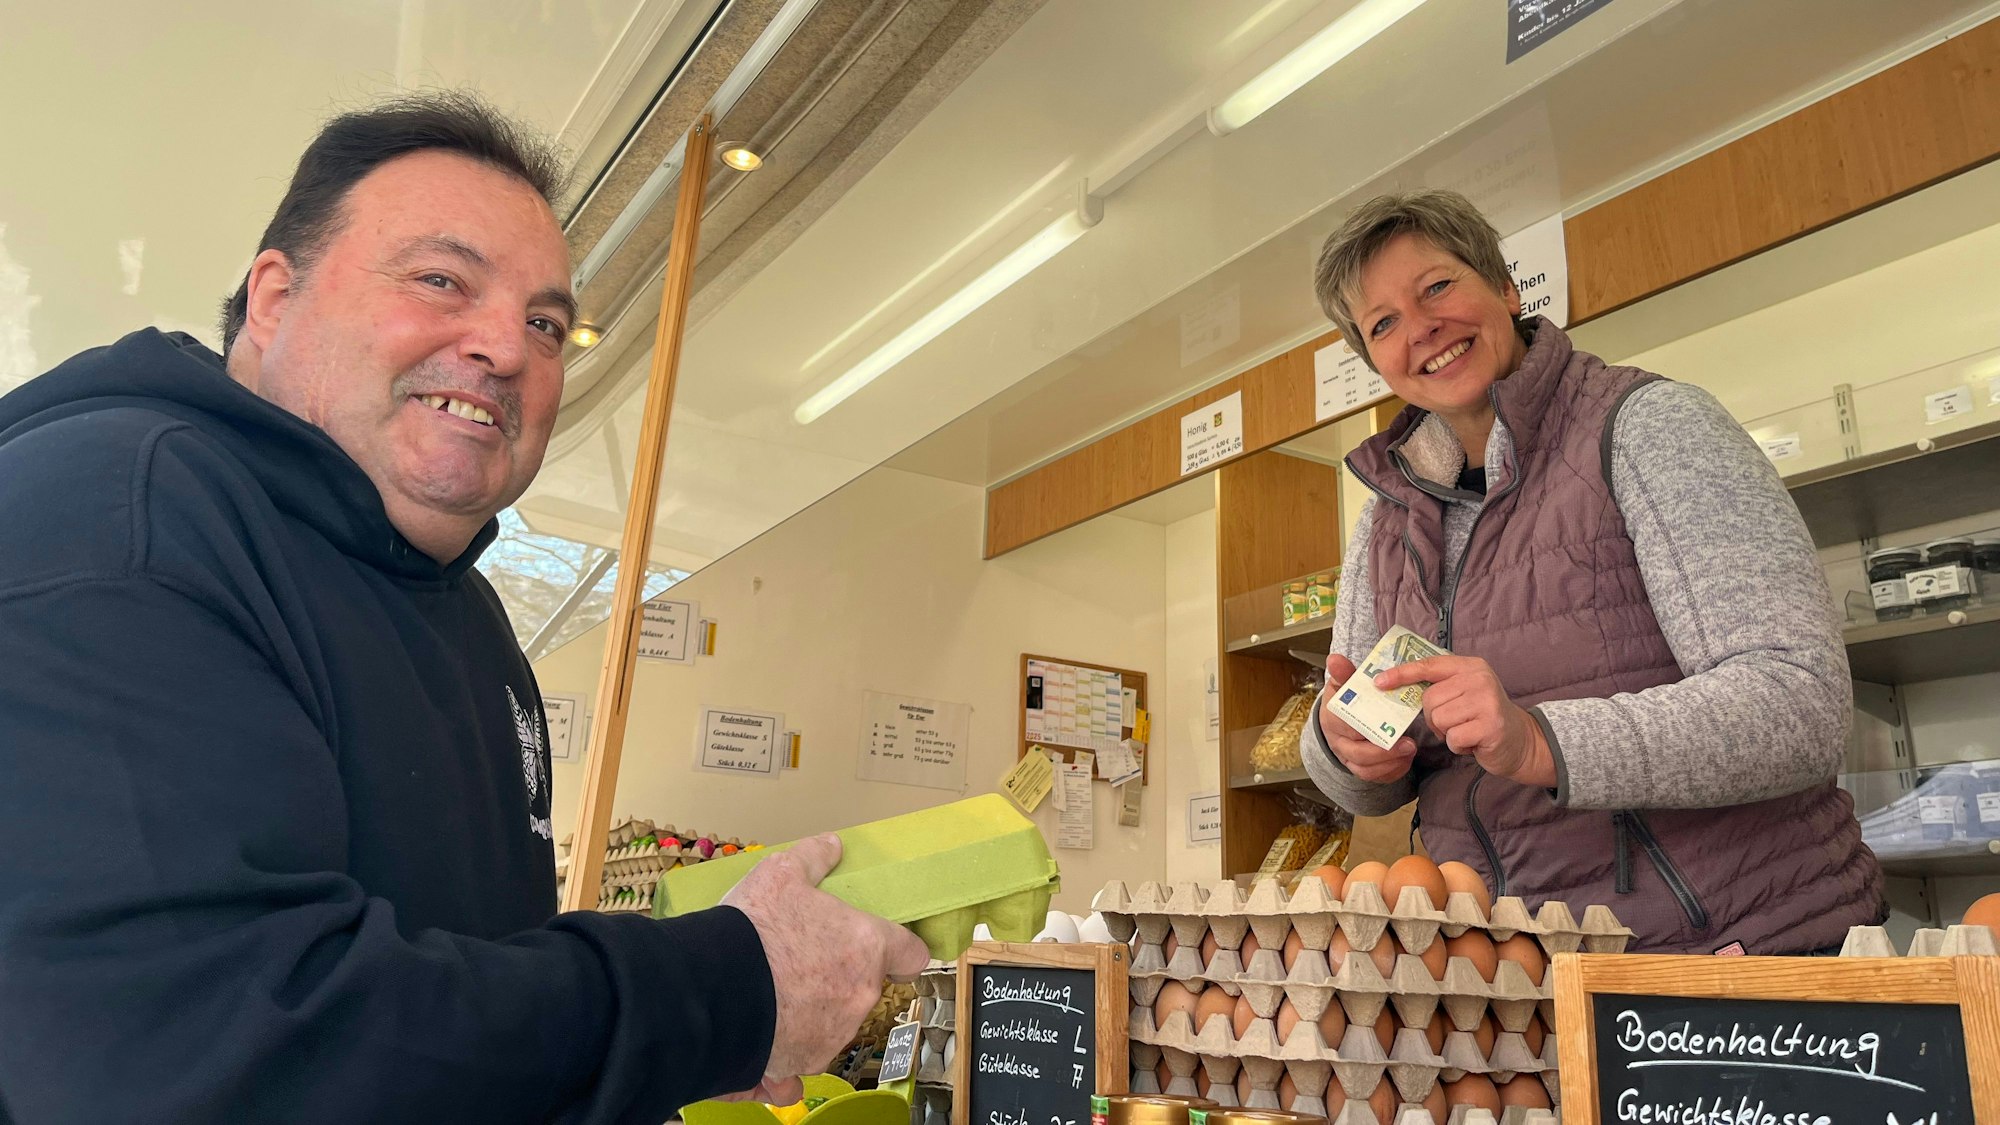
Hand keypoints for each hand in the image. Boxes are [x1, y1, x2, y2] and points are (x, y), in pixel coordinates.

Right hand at [723, 835, 929, 1096]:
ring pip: (833, 1023)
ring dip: (812, 1013)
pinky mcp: (803, 1064)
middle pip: (864, 987)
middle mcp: (860, 995)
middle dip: (838, 978)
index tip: (885, 951)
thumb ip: (813, 858)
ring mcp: (834, 1034)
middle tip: (800, 963)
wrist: (713, 991)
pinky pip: (802, 1061)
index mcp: (866, 947)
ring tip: (770, 998)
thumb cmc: (754, 927)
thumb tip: (832, 845)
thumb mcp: (780, 874)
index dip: (899, 951)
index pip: (912, 954)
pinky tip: (764, 1047)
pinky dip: (788, 1057)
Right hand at [1319, 653, 1417, 782]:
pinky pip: (1377, 778)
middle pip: (1358, 754)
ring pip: (1367, 770)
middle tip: (1409, 743)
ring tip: (1410, 751)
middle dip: (1384, 752)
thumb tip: (1334, 658)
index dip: (1365, 728)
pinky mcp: (1364, 771)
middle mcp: (1340, 744)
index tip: (1384, 724)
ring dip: (1391, 763)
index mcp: (1333, 721)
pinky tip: (1406, 759)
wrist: (1340, 721)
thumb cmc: (1347, 701)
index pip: (1347, 728)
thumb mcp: (1343, 685)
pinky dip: (1393, 771)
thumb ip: (1343, 673)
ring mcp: (1350, 760)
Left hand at [1372, 655, 1555, 786]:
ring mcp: (1487, 701)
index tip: (1379, 682)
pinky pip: (1453, 738)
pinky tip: (1473, 742)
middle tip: (1455, 722)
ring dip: (1447, 733)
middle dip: (1435, 717)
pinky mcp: (1491, 726)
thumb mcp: (1464, 692)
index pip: (1429, 665)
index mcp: (1470, 666)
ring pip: (1439, 719)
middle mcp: (1480, 679)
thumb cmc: (1482, 717)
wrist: (1520, 741)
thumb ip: (1439, 686)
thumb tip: (1395, 686)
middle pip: (1430, 699)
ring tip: (1466, 730)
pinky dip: (1458, 746)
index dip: (1401, 673)